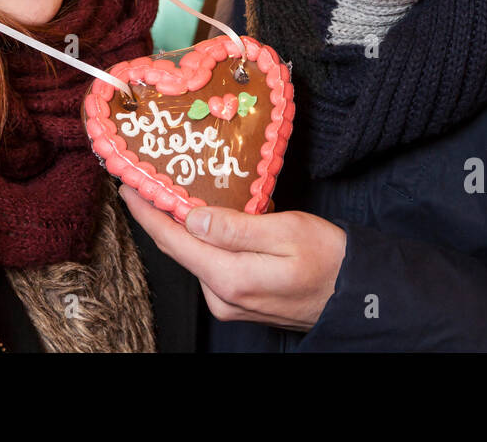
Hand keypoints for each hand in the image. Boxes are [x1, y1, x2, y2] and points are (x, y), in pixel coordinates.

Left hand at [120, 185, 346, 330]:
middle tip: (145, 182)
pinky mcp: (239, 302)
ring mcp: (230, 303)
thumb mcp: (286, 231)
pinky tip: (209, 219)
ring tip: (176, 192)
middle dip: (159, 216)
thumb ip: (235, 228)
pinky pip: (211, 265)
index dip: (147, 212)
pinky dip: (204, 241)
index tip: (128, 186)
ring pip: (195, 257)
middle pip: (179, 250)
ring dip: (183, 227)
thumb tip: (191, 219)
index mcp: (230, 278)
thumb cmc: (329, 259)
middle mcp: (222, 297)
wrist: (358, 296)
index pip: (174, 241)